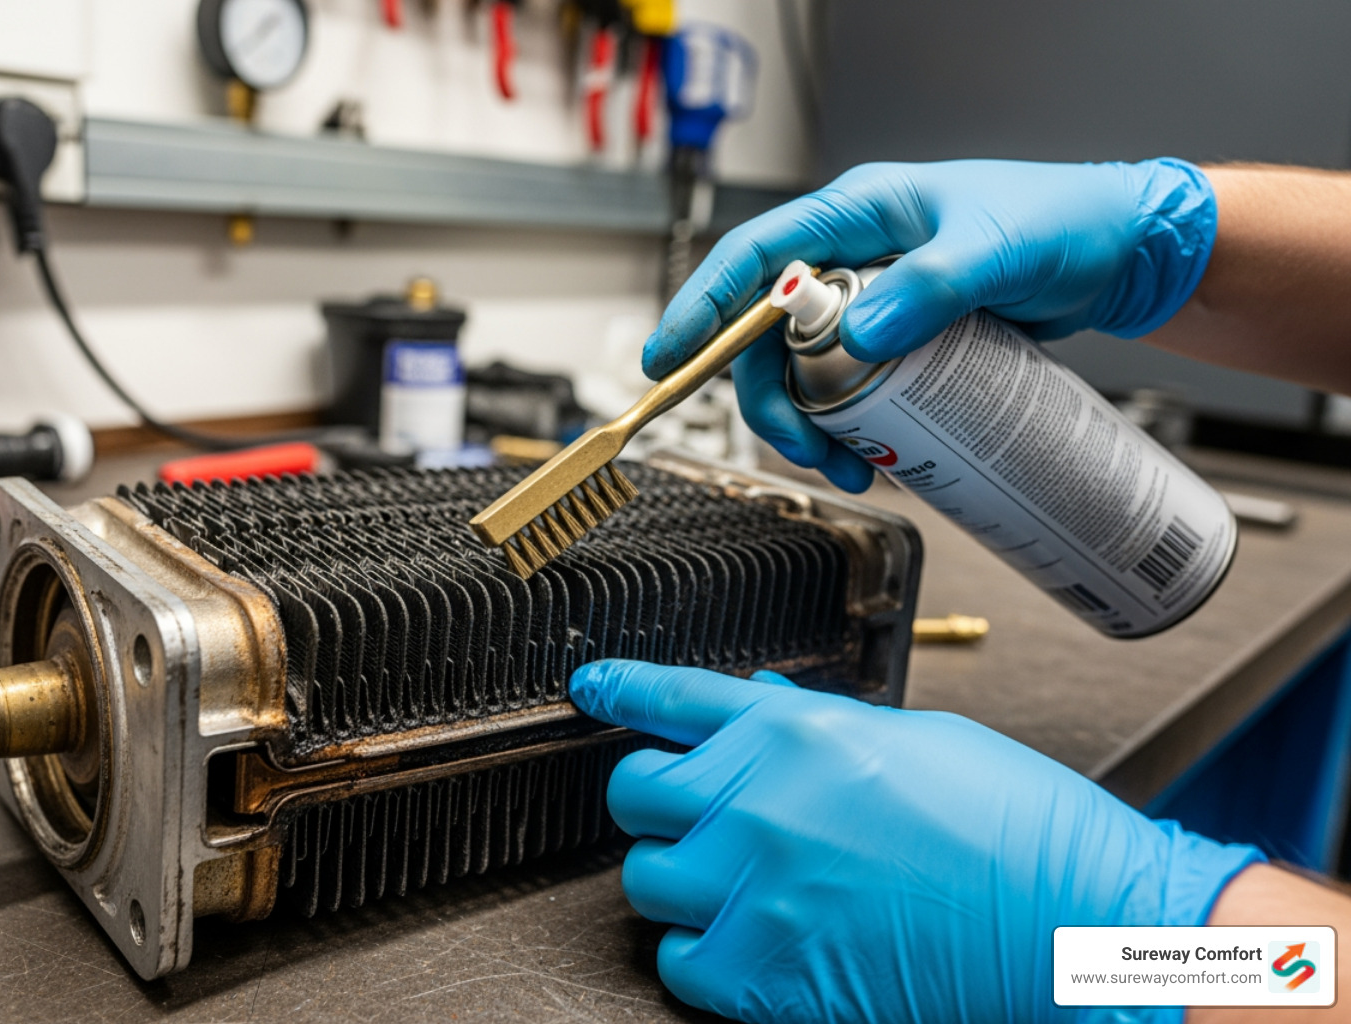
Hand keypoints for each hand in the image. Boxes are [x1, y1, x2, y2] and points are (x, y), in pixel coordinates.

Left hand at [570, 660, 1261, 1023]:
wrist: (1075, 924)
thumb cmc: (1016, 827)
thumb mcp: (913, 741)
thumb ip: (817, 729)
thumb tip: (758, 711)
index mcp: (798, 730)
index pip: (672, 696)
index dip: (620, 688)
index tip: (591, 686)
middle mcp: (759, 800)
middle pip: (633, 792)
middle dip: (656, 798)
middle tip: (694, 812)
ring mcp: (755, 888)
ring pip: (647, 879)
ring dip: (682, 879)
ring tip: (738, 882)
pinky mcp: (766, 974)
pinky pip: (679, 963)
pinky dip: (702, 955)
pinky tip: (749, 940)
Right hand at [646, 159, 1216, 491]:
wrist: (1120, 254)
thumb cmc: (1064, 225)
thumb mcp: (997, 251)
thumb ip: (932, 287)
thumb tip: (862, 335)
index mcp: (861, 213)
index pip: (755, 255)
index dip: (703, 307)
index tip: (670, 358)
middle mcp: (856, 254)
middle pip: (769, 331)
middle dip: (772, 398)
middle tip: (806, 449)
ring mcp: (876, 296)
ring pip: (805, 367)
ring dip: (813, 423)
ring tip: (854, 465)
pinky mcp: (901, 335)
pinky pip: (850, 383)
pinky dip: (852, 424)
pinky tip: (881, 452)